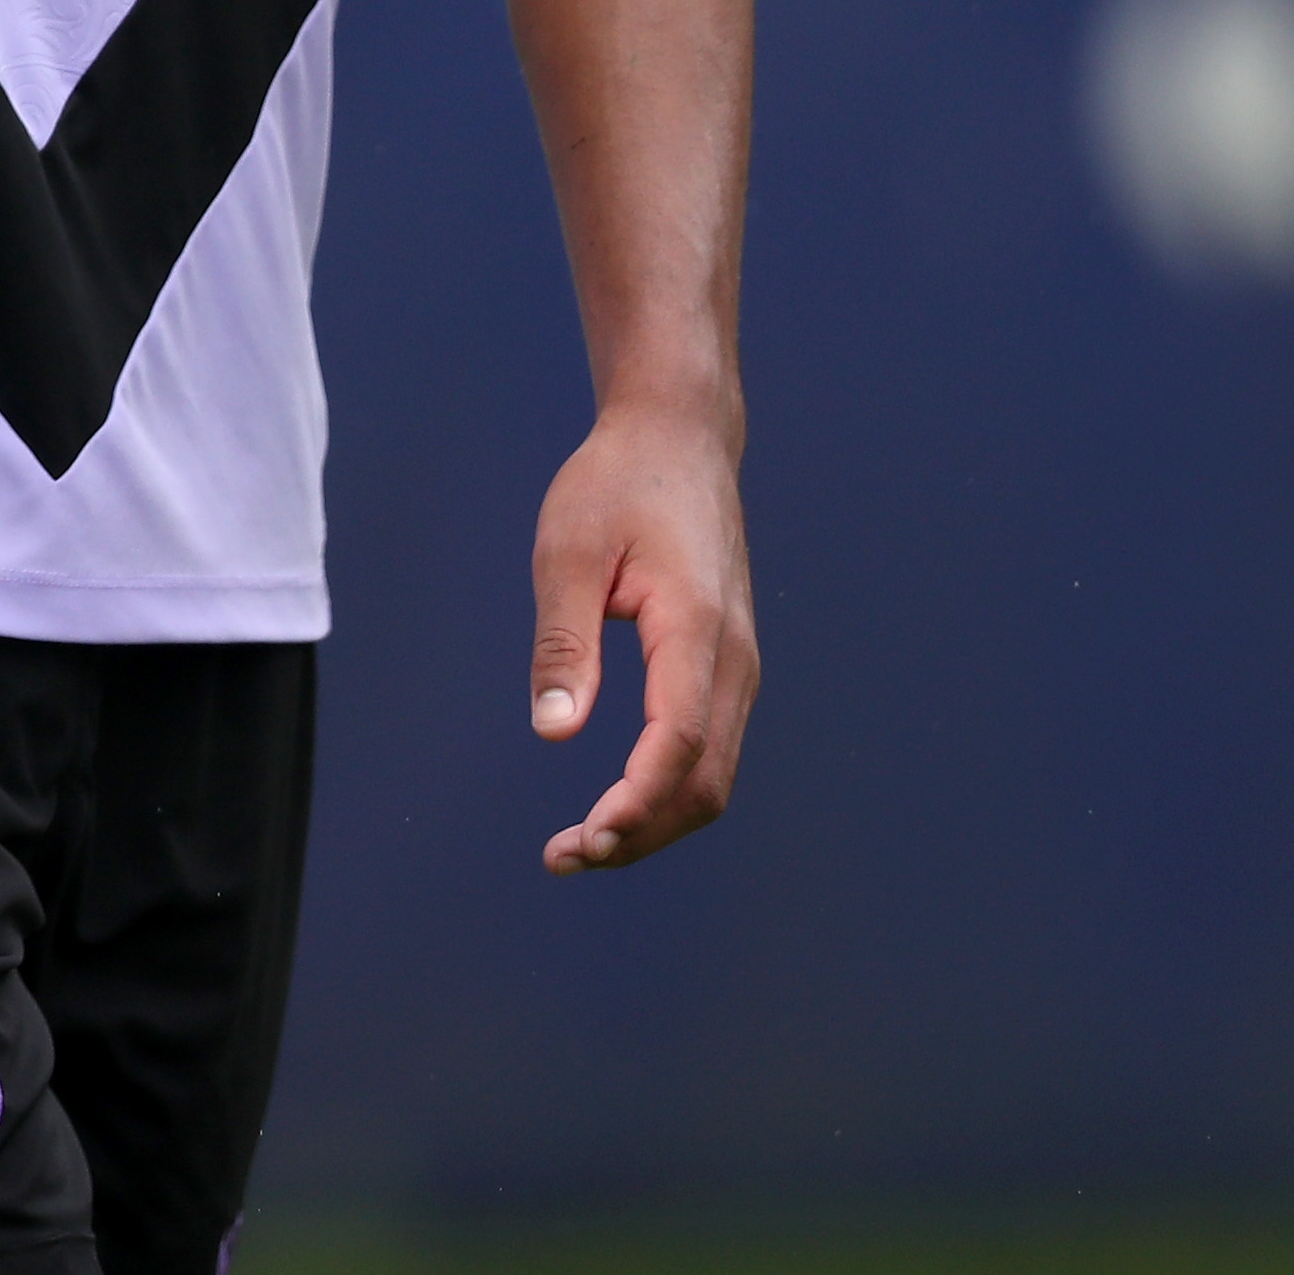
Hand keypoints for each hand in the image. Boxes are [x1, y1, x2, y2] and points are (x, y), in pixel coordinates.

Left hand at [526, 402, 755, 872]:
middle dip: (640, 832)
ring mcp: (738, 665)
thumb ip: (564, 640)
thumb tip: (556, 732)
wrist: (678, 438)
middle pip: (705, 782)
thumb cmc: (616, 485)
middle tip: (564, 855)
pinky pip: (710, 751)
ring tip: (582, 842)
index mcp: (697, 627)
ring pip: (713, 776)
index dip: (636, 802)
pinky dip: (667, 792)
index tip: (583, 838)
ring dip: (654, 821)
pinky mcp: (726, 666)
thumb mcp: (570, 550)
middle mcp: (733, 657)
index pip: (679, 743)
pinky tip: (617, 803)